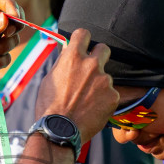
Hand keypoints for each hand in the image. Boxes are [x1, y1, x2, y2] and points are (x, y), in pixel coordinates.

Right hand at [35, 29, 116, 143]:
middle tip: (92, 70)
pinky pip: (111, 94)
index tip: (83, 45)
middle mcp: (92, 64)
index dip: (83, 39)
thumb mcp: (50, 79)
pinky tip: (93, 110)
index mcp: (73, 57)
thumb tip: (68, 51)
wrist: (60, 130)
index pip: (84, 33)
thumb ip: (63, 63)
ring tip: (86, 101)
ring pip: (106, 77)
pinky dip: (104, 101)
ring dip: (99, 85)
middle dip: (99, 57)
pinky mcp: (113, 96)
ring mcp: (105, 80)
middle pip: (104, 49)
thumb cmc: (50, 106)